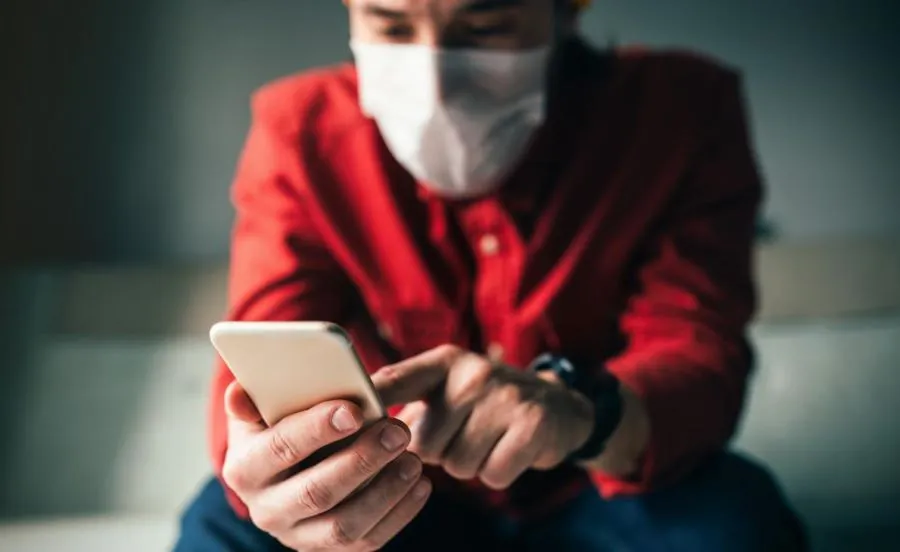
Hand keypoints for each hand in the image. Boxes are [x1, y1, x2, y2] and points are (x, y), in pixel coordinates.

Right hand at [221, 382, 431, 550]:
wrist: (283, 474)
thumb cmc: (277, 428)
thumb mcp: (259, 411)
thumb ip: (253, 400)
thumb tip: (240, 390)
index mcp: (244, 469)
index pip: (280, 449)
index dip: (316, 429)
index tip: (354, 410)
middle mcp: (267, 510)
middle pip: (316, 492)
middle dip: (361, 460)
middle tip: (397, 431)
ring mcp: (299, 536)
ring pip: (345, 525)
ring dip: (385, 491)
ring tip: (413, 458)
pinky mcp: (330, 549)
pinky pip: (368, 541)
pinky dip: (399, 513)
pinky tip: (420, 484)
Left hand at [373, 345, 595, 489]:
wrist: (558, 406)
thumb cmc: (484, 404)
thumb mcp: (448, 385)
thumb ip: (406, 398)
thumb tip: (355, 430)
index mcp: (443, 361)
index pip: (394, 381)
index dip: (366, 403)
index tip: (341, 418)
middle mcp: (472, 372)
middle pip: (424, 444)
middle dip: (438, 452)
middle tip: (463, 433)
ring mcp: (505, 396)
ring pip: (457, 464)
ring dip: (469, 464)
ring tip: (487, 439)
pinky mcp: (532, 424)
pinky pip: (491, 475)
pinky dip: (497, 473)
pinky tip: (509, 449)